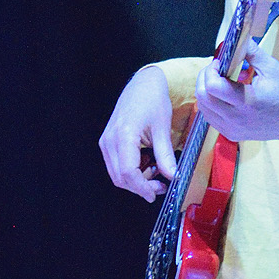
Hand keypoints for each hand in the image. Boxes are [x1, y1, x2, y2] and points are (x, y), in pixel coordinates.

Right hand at [99, 66, 177, 201]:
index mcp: (123, 135)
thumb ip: (165, 154)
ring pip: (117, 174)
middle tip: (161, 186)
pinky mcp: (108, 142)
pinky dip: (132, 170)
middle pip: (120, 177)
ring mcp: (106, 141)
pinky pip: (116, 165)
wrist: (142, 85)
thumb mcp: (163, 127)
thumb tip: (172, 176)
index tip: (155, 194)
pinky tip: (147, 162)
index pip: (128, 172)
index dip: (142, 187)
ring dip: (136, 180)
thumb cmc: (153, 101)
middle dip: (140, 186)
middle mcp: (109, 140)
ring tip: (156, 170)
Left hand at [195, 42, 278, 150]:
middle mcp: (236, 119)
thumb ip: (250, 51)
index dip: (211, 71)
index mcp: (247, 101)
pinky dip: (210, 104)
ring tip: (218, 80)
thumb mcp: (271, 67)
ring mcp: (233, 130)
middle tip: (216, 68)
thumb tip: (234, 39)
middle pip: (203, 97)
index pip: (213, 87)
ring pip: (203, 108)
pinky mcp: (232, 135)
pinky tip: (222, 95)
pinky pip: (210, 118)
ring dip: (205, 91)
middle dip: (204, 78)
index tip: (220, 62)